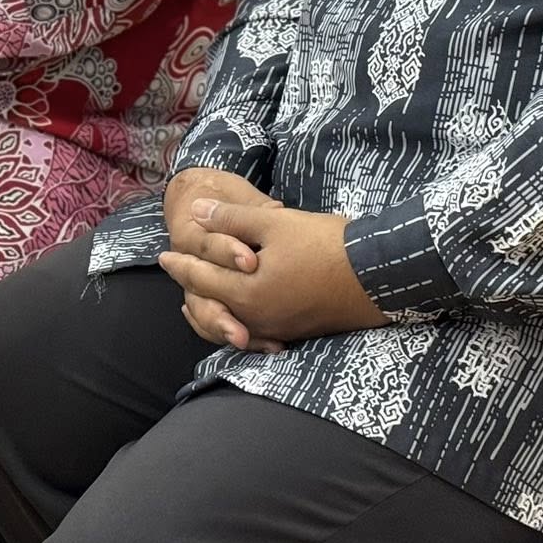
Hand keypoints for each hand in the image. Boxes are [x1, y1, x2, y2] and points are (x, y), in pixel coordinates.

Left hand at [158, 199, 386, 349]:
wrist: (378, 275)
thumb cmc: (324, 244)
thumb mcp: (273, 223)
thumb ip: (230, 220)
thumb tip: (195, 212)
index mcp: (247, 293)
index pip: (201, 278)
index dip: (180, 264)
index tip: (163, 255)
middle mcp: (258, 318)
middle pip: (212, 304)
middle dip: (191, 285)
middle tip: (173, 269)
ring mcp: (279, 328)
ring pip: (232, 320)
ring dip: (211, 305)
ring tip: (196, 296)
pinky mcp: (298, 330)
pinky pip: (255, 329)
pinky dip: (237, 318)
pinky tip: (238, 312)